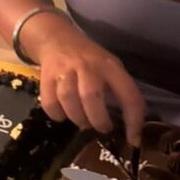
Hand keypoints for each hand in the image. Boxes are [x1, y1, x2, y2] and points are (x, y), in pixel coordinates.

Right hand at [38, 31, 143, 145]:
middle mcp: (88, 66)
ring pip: (69, 100)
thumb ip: (119, 91)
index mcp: (110, 66)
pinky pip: (50, 103)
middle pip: (91, 97)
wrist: (57, 39)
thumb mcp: (110, 67)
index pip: (129, 95)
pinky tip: (63, 115)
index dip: (133, 121)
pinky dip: (57, 115)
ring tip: (83, 122)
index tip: (133, 140)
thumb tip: (128, 129)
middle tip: (102, 129)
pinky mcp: (46, 76)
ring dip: (78, 119)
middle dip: (98, 120)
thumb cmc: (89, 60)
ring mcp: (65, 70)